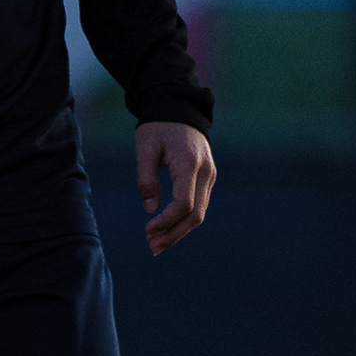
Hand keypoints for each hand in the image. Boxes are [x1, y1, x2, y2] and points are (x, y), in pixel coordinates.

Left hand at [134, 121, 215, 254]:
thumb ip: (146, 179)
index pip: (184, 203)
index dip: (167, 221)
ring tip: (156, 244)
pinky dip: (184, 220)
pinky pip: (199, 205)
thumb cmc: (158, 127)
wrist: (179, 108)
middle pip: (195, 214)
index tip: (147, 229)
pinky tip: (167, 229)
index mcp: (189, 163)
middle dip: (173, 234)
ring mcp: (210, 175)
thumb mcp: (145, 148)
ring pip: (199, 213)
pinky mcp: (208, 177)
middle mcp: (205, 172)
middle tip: (151, 247)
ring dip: (178, 231)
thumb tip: (150, 210)